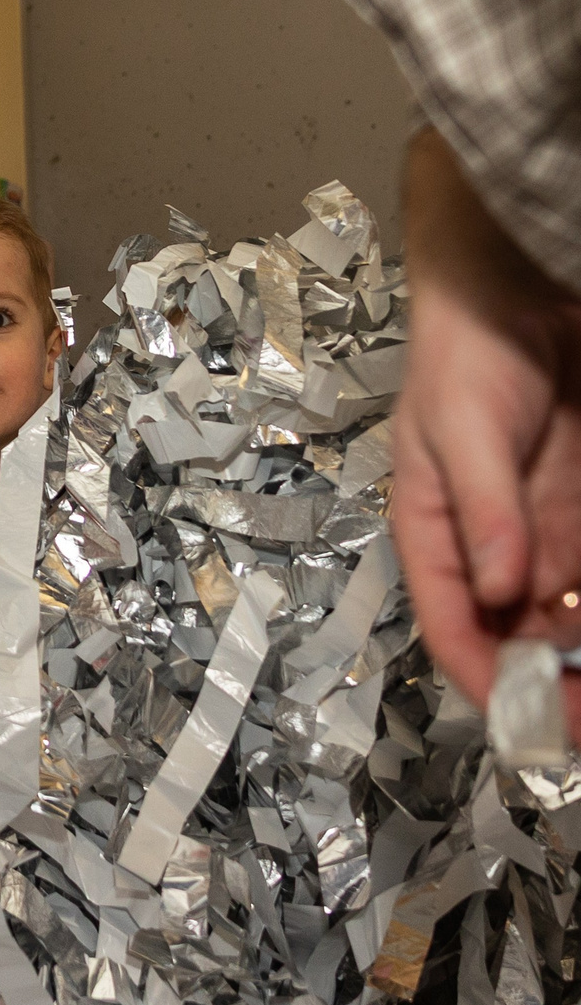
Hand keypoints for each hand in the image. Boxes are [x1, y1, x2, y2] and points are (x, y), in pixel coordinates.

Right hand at [391, 128, 580, 735]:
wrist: (521, 280)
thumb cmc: (465, 350)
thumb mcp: (459, 429)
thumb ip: (482, 511)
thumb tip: (500, 593)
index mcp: (437, 528)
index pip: (453, 621)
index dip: (483, 677)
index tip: (524, 723)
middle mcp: (492, 540)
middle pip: (516, 629)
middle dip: (548, 678)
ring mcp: (546, 526)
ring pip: (567, 609)